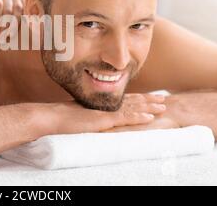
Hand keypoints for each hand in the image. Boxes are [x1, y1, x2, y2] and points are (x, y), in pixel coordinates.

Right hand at [43, 93, 166, 134]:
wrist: (54, 117)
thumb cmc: (63, 117)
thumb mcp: (81, 114)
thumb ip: (91, 114)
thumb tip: (95, 117)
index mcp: (102, 103)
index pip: (125, 99)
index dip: (139, 98)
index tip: (150, 97)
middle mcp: (106, 105)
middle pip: (132, 101)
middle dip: (148, 100)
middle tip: (163, 99)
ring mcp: (106, 111)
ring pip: (133, 107)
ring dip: (149, 107)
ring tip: (163, 107)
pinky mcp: (104, 119)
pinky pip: (125, 118)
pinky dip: (138, 117)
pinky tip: (150, 117)